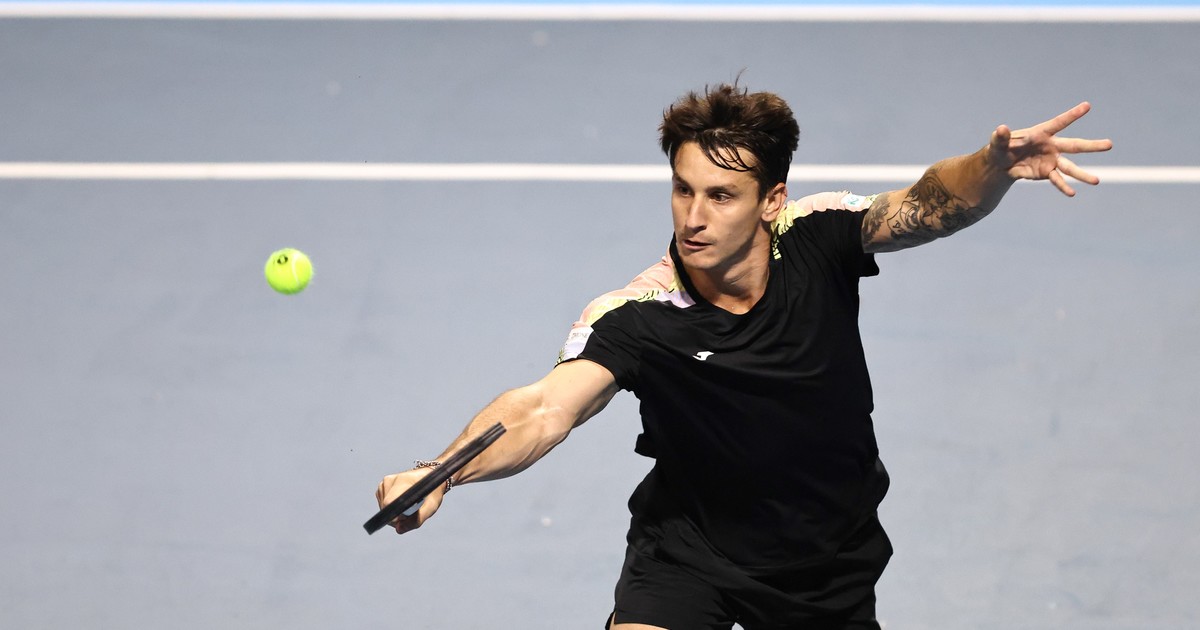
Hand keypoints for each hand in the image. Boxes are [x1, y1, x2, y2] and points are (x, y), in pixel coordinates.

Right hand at [375, 468, 445, 533]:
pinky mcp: (381, 488)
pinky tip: (402, 503)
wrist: (430, 478)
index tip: (406, 517)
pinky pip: (383, 506)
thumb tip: (398, 529)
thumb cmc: (432, 492)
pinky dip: (393, 509)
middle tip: (413, 511)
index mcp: (403, 481)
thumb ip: (416, 520)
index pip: (390, 502)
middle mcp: (390, 480)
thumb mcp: (430, 507)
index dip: (396, 516)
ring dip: (396, 514)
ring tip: (409, 505)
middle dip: (398, 517)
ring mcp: (384, 483)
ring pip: (384, 509)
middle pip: (386, 509)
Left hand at [987, 102, 1112, 195]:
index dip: (1072, 115)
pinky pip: (1057, 180)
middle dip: (1092, 146)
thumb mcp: (997, 142)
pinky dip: (1063, 186)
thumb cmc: (1001, 147)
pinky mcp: (1046, 172)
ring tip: (1096, 181)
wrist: (1001, 163)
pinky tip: (1072, 193)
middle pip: (1075, 145)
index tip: (1087, 106)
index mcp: (1041, 133)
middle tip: (1110, 144)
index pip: (1059, 123)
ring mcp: (1051, 160)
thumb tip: (1001, 129)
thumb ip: (1000, 136)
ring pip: (1070, 167)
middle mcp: (1051, 146)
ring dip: (1082, 174)